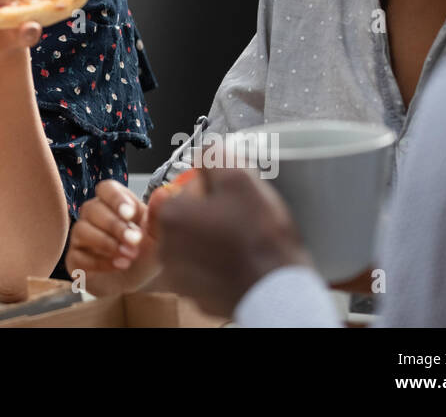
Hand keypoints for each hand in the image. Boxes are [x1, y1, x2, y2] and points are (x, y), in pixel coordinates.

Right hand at [66, 180, 155, 296]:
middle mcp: (94, 215)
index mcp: (115, 203)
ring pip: (81, 229)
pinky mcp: (75, 258)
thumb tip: (164, 192)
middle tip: (134, 241)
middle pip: (92, 208)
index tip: (130, 214)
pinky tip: (118, 266)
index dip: (115, 199)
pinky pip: (78, 255)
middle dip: (114, 226)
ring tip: (128, 258)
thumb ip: (158, 215)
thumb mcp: (157, 237)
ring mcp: (82, 236)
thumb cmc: (145, 253)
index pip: (106, 188)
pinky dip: (99, 262)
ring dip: (106, 243)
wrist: (138, 283)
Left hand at [152, 166, 312, 318]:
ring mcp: (180, 277)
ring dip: (216, 239)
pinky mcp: (197, 297)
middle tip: (242, 218)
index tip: (233, 198)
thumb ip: (215, 156)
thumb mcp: (240, 179)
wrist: (279, 290)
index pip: (187, 188)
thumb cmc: (259, 237)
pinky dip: (221, 266)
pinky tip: (242, 263)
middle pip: (190, 217)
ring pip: (198, 244)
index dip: (214, 189)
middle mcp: (166, 249)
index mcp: (170, 217)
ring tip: (244, 242)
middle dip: (213, 214)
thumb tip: (205, 149)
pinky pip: (207, 271)